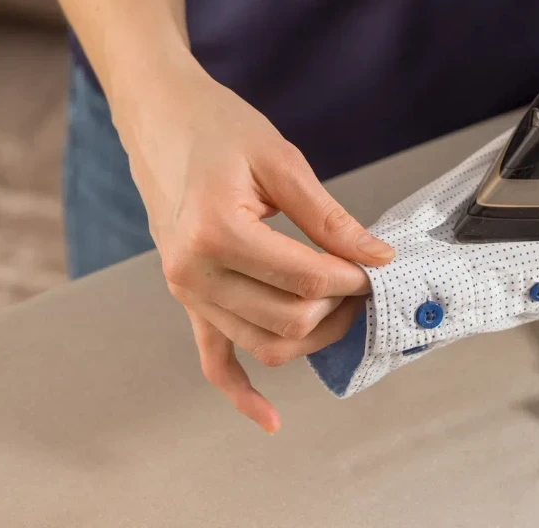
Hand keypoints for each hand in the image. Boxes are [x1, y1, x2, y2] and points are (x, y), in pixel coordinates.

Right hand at [112, 55, 393, 433]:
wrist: (161, 120)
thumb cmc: (219, 129)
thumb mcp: (282, 162)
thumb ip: (330, 218)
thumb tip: (376, 258)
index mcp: (215, 233)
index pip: (306, 280)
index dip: (353, 278)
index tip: (377, 266)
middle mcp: (193, 273)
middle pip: (288, 318)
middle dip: (340, 306)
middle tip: (365, 280)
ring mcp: (186, 293)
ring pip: (264, 345)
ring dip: (313, 337)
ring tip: (342, 307)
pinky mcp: (188, 300)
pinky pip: (213, 360)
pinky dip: (242, 392)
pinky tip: (270, 419)